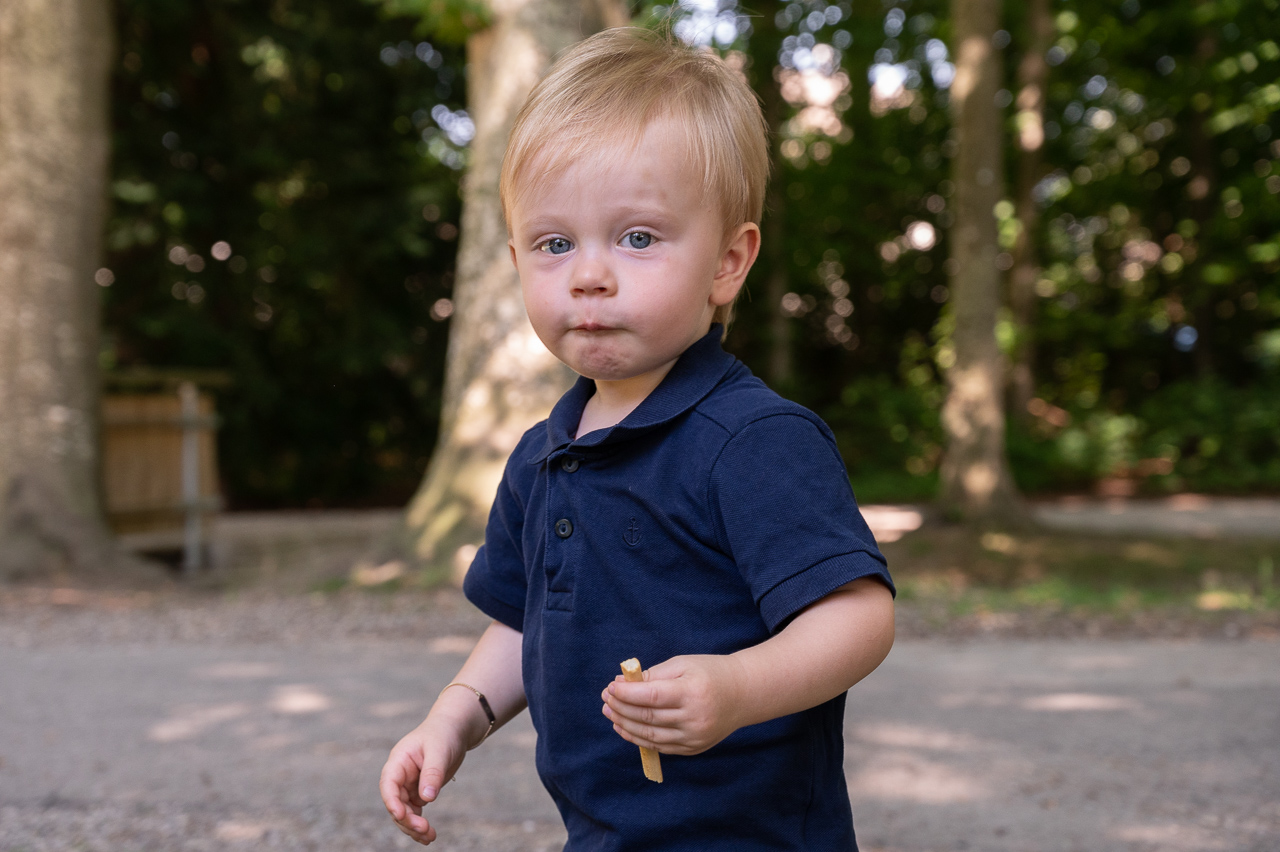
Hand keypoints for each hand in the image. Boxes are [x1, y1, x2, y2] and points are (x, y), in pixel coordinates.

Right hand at [378, 719, 467, 844]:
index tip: (401, 815)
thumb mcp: (439, 750)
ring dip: (413, 826)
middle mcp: (399, 775)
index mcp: (398, 761)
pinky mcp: (418, 792)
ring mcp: (408, 785)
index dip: (392, 801)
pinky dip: (420, 824)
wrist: (453, 730)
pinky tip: (429, 835)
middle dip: (407, 819)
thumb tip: (427, 798)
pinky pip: (414, 812)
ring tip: (429, 837)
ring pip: (404, 812)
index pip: (389, 784)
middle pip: (396, 803)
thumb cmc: (443, 734)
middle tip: (424, 829)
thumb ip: (433, 773)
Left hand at [600, 654, 746, 755]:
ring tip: (610, 713)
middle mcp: (694, 718)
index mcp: (692, 692)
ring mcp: (695, 737)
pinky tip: (625, 728)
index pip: (651, 696)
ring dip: (625, 725)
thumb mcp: (683, 664)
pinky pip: (660, 746)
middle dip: (621, 708)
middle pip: (648, 717)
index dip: (627, 693)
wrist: (743, 694)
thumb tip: (621, 684)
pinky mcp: (694, 748)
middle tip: (606, 699)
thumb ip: (653, 675)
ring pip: (651, 736)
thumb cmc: (710, 672)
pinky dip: (640, 738)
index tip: (611, 686)